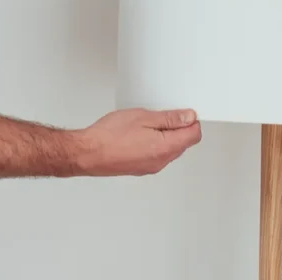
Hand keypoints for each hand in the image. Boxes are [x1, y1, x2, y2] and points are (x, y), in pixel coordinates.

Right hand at [72, 108, 201, 175]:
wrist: (88, 153)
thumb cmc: (110, 136)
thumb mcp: (143, 117)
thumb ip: (169, 119)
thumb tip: (189, 118)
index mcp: (165, 148)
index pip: (193, 136)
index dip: (192, 121)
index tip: (184, 112)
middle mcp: (160, 161)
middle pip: (182, 143)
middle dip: (179, 128)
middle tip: (162, 114)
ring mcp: (150, 167)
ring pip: (169, 149)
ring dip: (165, 135)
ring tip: (146, 122)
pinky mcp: (139, 168)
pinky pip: (156, 155)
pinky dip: (153, 143)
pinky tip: (138, 133)